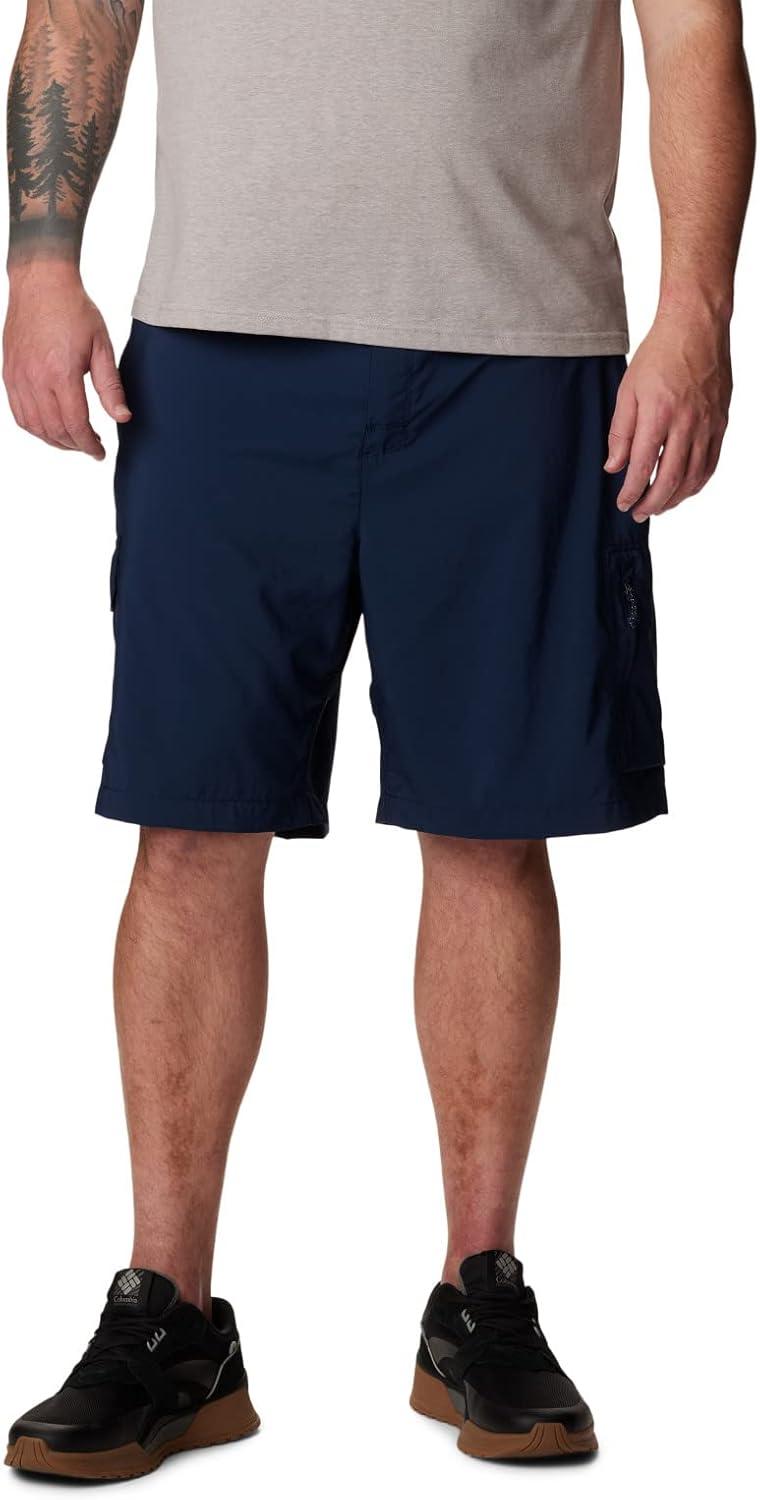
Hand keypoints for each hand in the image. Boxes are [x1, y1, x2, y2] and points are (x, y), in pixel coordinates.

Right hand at [3, 262, 130, 459]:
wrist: (41, 284)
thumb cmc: (74, 310)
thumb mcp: (102, 347)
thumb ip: (111, 386)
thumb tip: (122, 418)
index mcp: (61, 373)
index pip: (76, 424)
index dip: (89, 445)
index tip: (100, 452)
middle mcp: (35, 379)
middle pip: (55, 430)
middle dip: (76, 445)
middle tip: (91, 446)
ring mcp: (18, 377)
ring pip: (34, 427)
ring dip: (55, 441)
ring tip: (73, 440)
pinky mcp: (9, 374)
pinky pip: (19, 414)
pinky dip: (35, 428)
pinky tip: (51, 427)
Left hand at [605, 309, 731, 520]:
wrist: (696, 327)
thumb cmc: (659, 355)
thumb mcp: (627, 390)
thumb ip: (620, 432)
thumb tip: (614, 466)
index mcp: (658, 413)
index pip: (643, 466)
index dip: (632, 491)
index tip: (623, 504)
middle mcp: (686, 422)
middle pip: (670, 478)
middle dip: (652, 503)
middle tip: (639, 514)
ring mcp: (708, 423)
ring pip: (694, 476)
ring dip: (675, 498)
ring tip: (659, 506)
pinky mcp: (721, 422)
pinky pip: (711, 462)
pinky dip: (697, 482)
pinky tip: (684, 489)